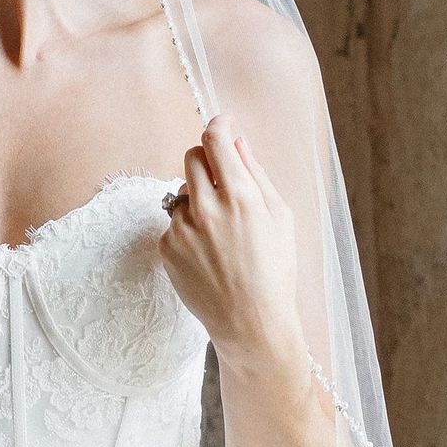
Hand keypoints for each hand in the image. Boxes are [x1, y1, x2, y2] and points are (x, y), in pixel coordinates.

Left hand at [157, 116, 306, 376]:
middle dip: (206, 160)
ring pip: (181, 192)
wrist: (250, 320)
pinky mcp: (166, 248)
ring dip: (197, 200)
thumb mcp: (280, 216)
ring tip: (220, 233)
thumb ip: (256, 173)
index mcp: (240, 196)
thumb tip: (237, 141)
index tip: (222, 126)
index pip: (216, 139)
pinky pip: (174, 223)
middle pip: (190, 156)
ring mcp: (182, 228)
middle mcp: (206, 208)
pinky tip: (208, 253)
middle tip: (222, 180)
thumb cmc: (273, 269)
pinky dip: (188, 229)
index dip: (219, 126)